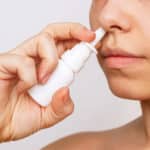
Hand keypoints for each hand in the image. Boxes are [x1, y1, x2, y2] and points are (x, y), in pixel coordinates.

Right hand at [0, 23, 94, 141]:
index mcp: (48, 70)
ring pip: (44, 40)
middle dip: (74, 31)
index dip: (80, 44)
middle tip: (89, 35)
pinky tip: (25, 86)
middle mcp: (36, 60)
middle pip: (56, 34)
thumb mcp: (48, 116)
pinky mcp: (7, 62)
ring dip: (52, 61)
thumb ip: (61, 107)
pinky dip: (30, 76)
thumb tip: (66, 90)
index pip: (65, 49)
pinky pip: (24, 61)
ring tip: (45, 79)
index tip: (93, 42)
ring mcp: (22, 59)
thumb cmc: (18, 118)